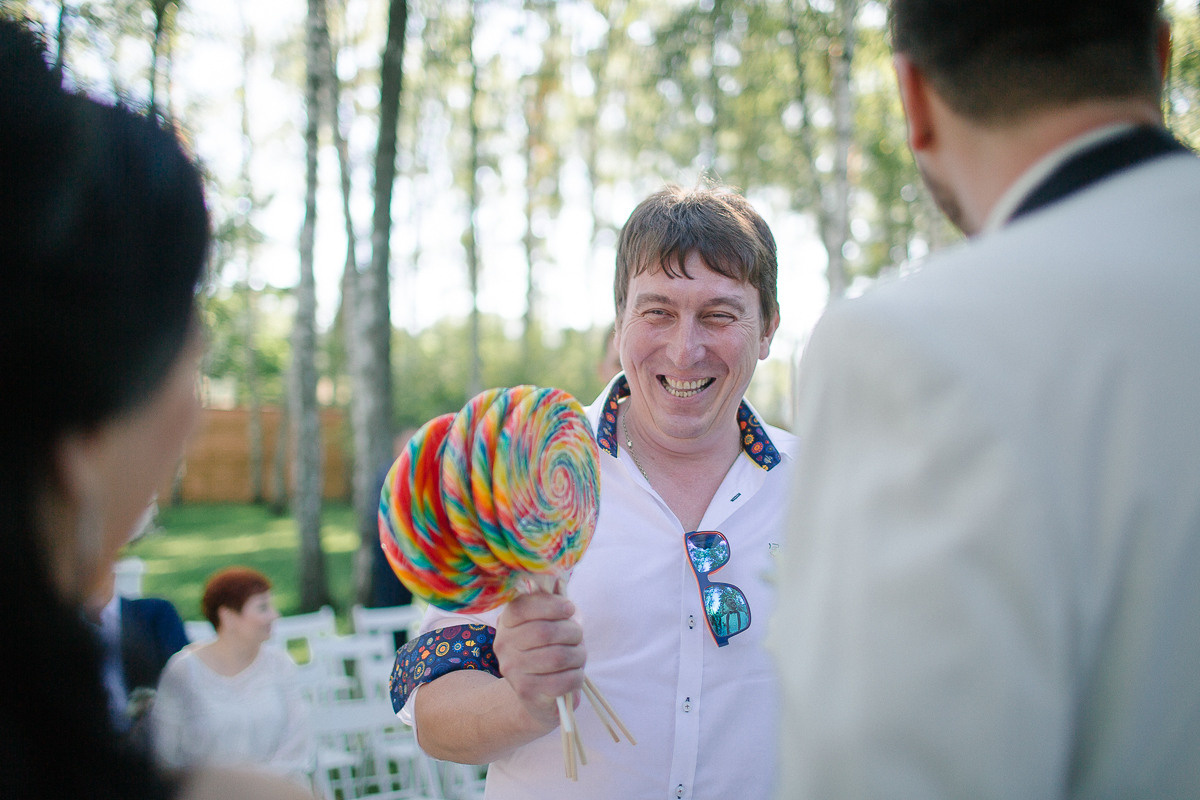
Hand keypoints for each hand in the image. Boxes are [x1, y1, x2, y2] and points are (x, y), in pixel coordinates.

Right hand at [494, 591, 585, 731]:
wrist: (538, 695)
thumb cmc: (549, 650)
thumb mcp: (549, 623)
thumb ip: (553, 602)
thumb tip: (559, 577)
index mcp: (508, 621)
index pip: (524, 607)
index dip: (552, 605)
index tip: (569, 609)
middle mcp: (504, 645)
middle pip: (545, 632)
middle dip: (572, 632)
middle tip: (577, 636)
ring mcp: (513, 670)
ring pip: (557, 657)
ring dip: (578, 655)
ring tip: (579, 655)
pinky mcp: (527, 693)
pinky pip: (562, 681)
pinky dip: (576, 676)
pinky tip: (574, 674)